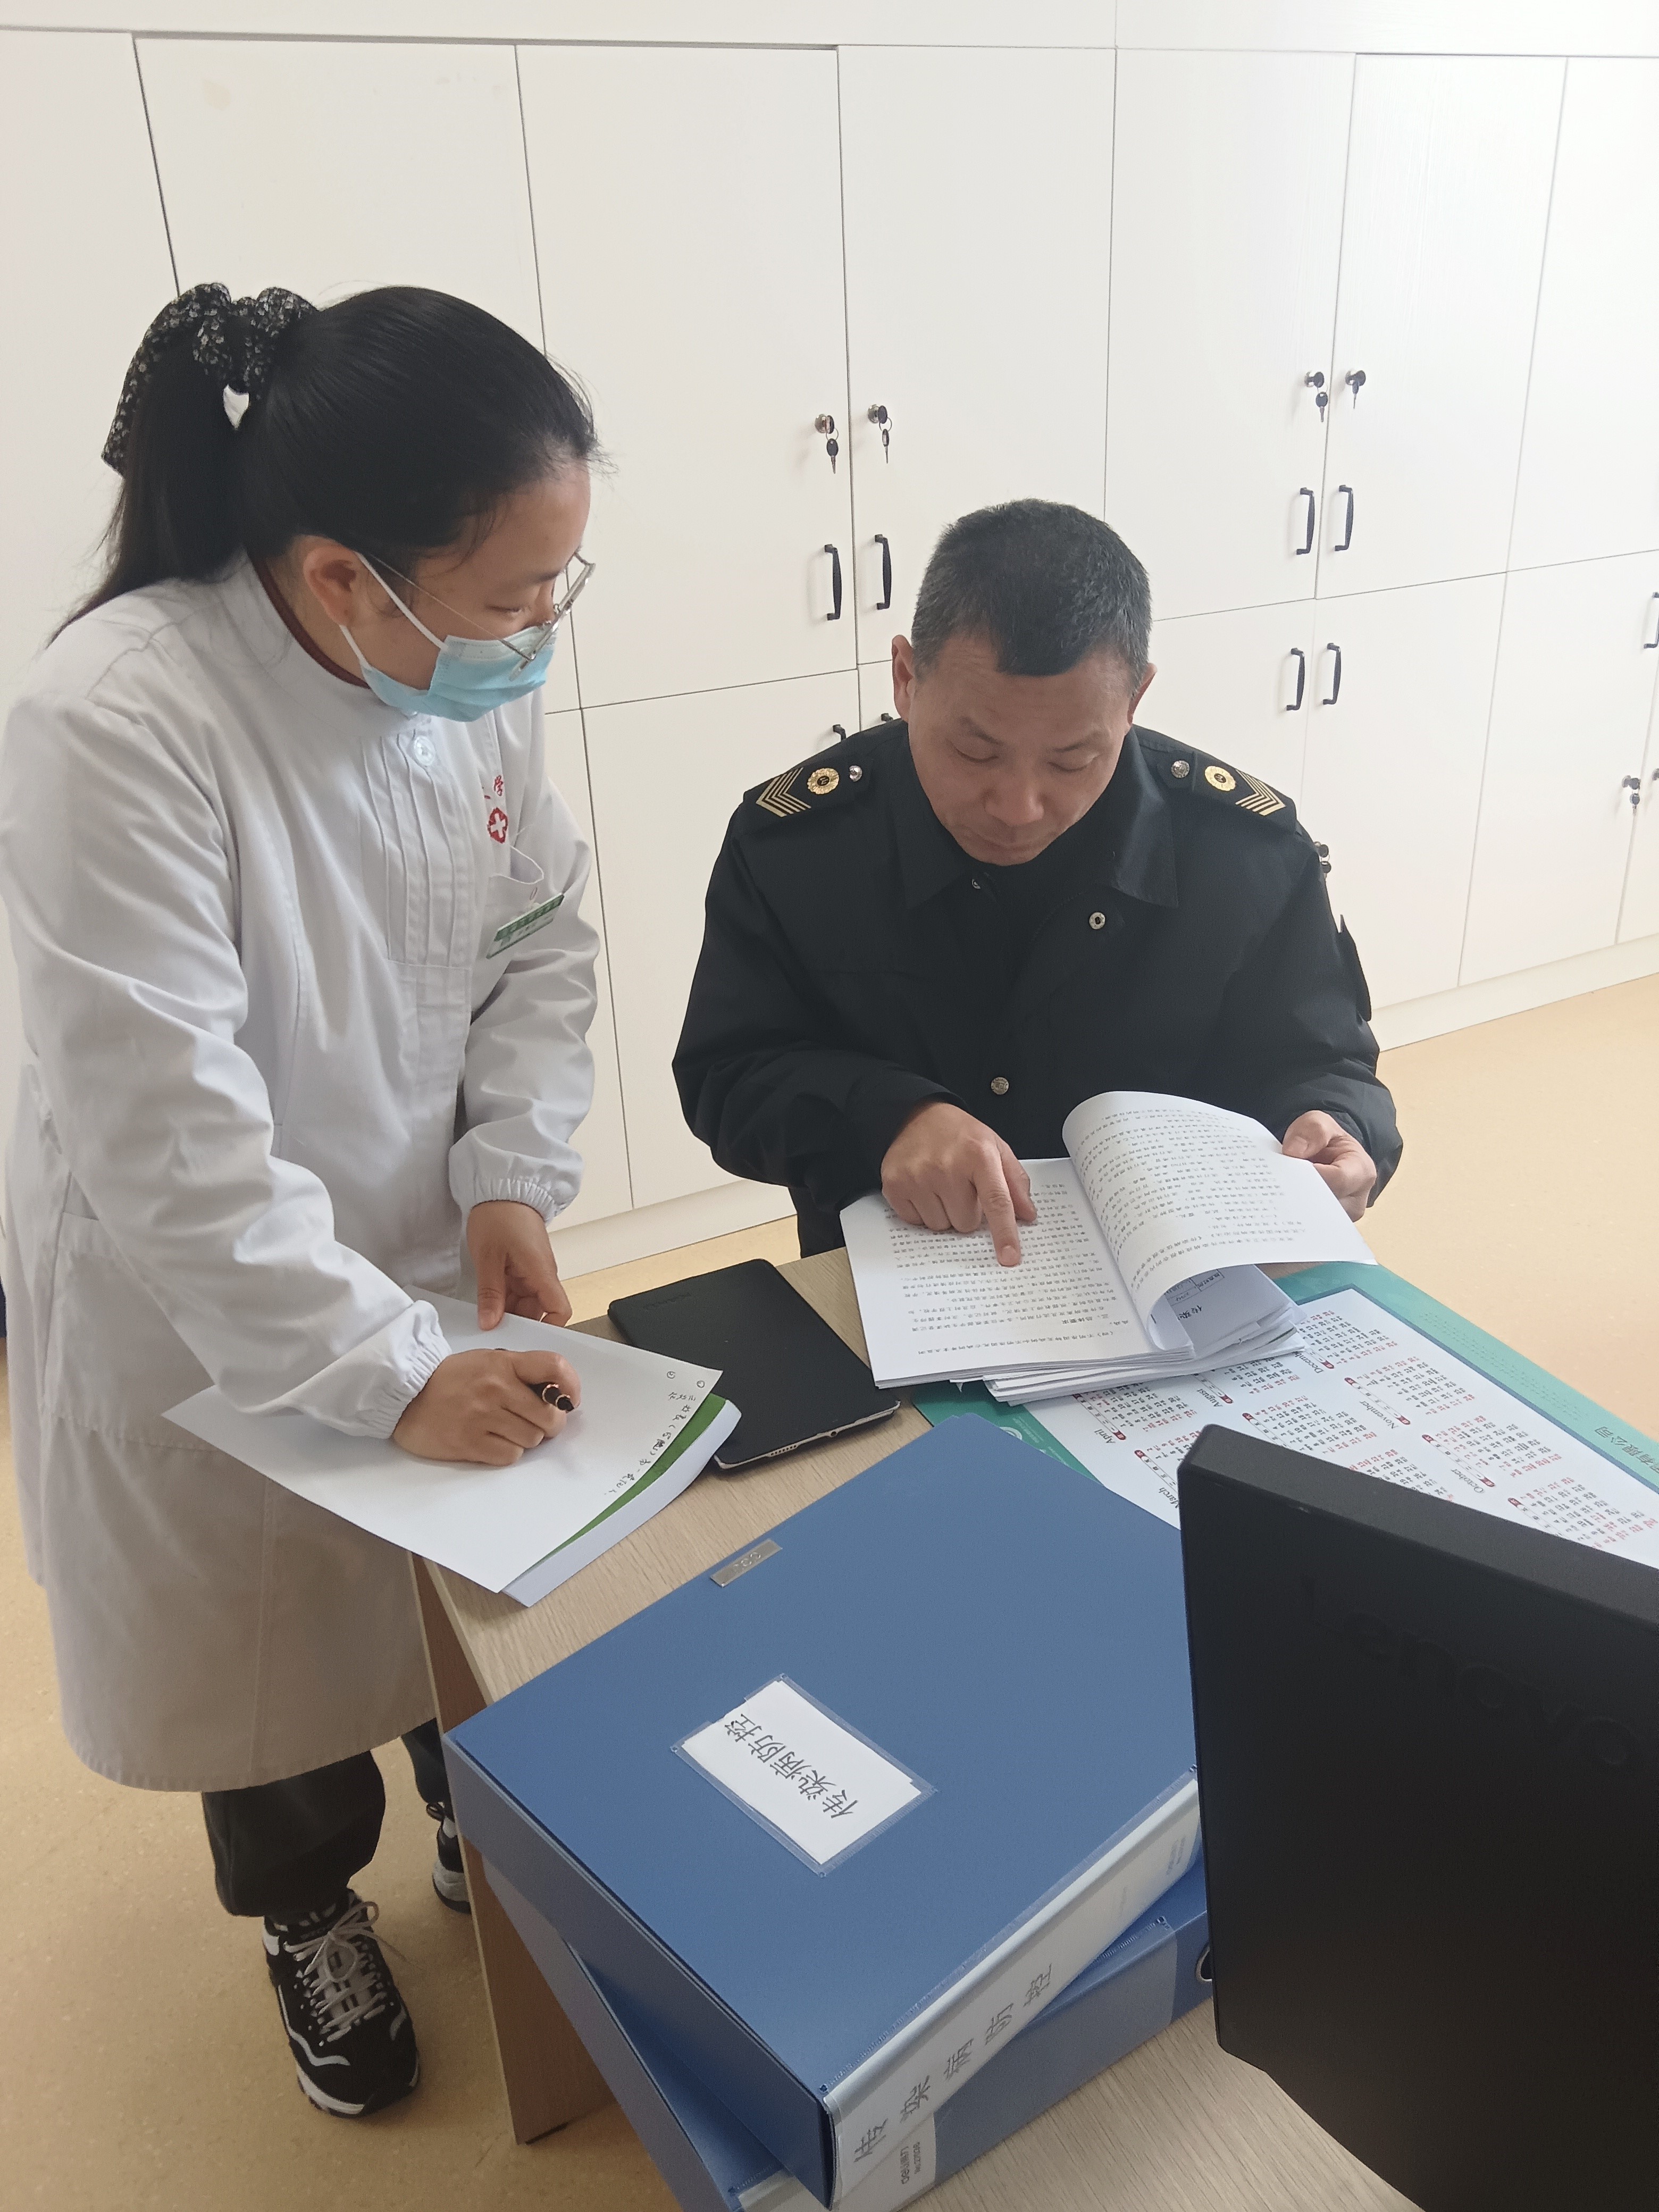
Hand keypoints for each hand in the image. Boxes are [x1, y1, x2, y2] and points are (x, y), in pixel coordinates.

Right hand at [392, 1347, 581, 1466]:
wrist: (405, 1396)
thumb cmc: (450, 1379)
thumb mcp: (487, 1362)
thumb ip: (521, 1373)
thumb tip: (557, 1395)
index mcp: (504, 1363)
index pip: (555, 1366)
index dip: (571, 1386)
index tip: (568, 1400)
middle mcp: (496, 1388)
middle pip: (549, 1415)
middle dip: (549, 1423)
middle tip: (536, 1422)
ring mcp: (482, 1416)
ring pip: (532, 1439)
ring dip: (526, 1439)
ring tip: (506, 1429)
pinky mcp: (469, 1443)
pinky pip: (510, 1455)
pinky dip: (507, 1452)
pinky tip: (492, 1441)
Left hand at [467, 1198, 570, 1328]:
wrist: (501, 1189)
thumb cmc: (499, 1216)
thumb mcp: (489, 1258)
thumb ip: (490, 1294)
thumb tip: (490, 1323)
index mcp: (541, 1272)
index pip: (559, 1310)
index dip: (549, 1328)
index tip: (527, 1339)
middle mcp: (542, 1274)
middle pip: (539, 1310)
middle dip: (519, 1322)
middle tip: (494, 1333)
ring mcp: (533, 1270)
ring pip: (526, 1302)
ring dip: (508, 1311)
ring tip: (486, 1318)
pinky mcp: (523, 1266)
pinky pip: (517, 1291)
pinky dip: (504, 1299)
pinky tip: (488, 1304)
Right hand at [880, 1100, 1037, 1265]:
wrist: (913, 1116)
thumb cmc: (958, 1135)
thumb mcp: (995, 1147)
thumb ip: (1015, 1181)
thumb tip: (1027, 1215)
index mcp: (979, 1154)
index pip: (996, 1202)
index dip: (1005, 1233)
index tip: (1010, 1257)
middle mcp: (947, 1166)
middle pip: (966, 1223)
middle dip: (967, 1212)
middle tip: (961, 1188)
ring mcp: (918, 1177)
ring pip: (940, 1226)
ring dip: (944, 1213)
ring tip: (940, 1186)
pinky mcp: (894, 1185)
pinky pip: (915, 1222)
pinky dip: (922, 1211)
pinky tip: (923, 1188)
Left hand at [1281, 1111, 1376, 1221]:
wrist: (1327, 1155)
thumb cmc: (1326, 1141)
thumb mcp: (1320, 1124)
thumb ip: (1312, 1131)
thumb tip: (1292, 1152)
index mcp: (1361, 1171)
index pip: (1338, 1180)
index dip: (1311, 1176)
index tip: (1288, 1169)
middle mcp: (1356, 1200)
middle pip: (1325, 1205)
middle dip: (1299, 1194)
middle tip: (1273, 1185)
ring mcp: (1341, 1217)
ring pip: (1315, 1219)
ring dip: (1293, 1207)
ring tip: (1273, 1194)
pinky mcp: (1326, 1224)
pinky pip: (1308, 1224)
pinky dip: (1292, 1214)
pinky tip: (1276, 1205)